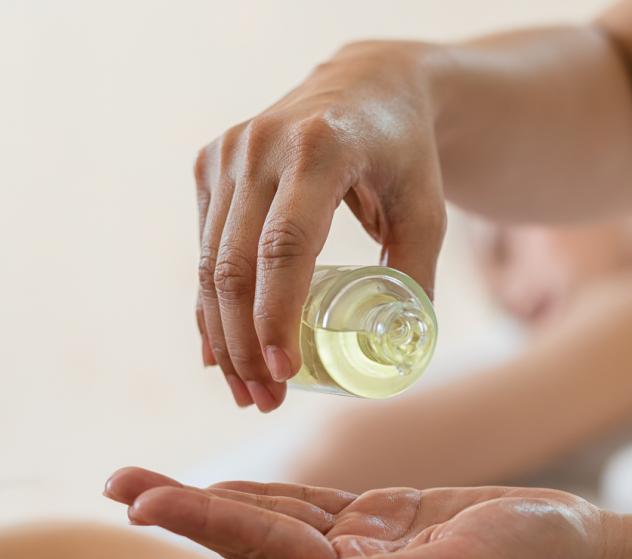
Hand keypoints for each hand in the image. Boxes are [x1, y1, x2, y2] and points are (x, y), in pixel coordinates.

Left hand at [104, 467, 619, 558]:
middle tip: (116, 484)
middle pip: (250, 539)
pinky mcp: (376, 524)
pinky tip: (217, 486)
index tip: (144, 507)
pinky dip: (260, 494)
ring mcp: (359, 551)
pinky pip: (305, 506)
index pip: (269, 553)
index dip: (207, 525)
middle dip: (183, 512)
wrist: (574, 551)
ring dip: (207, 502)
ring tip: (141, 485)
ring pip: (268, 521)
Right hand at [194, 40, 448, 411]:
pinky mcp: (210, 164)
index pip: (286, 245)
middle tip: (267, 401)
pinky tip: (221, 355)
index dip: (277, 314)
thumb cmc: (405, 157)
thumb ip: (415, 275)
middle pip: (237, 263)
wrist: (368, 85)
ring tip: (249, 392)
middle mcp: (262, 145)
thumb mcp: (427, 212)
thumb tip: (396, 353)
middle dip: (244, 342)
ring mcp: (229, 152)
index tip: (285, 371)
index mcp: (320, 149)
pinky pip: (204, 248)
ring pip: (211, 263)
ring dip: (222, 336)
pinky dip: (211, 306)